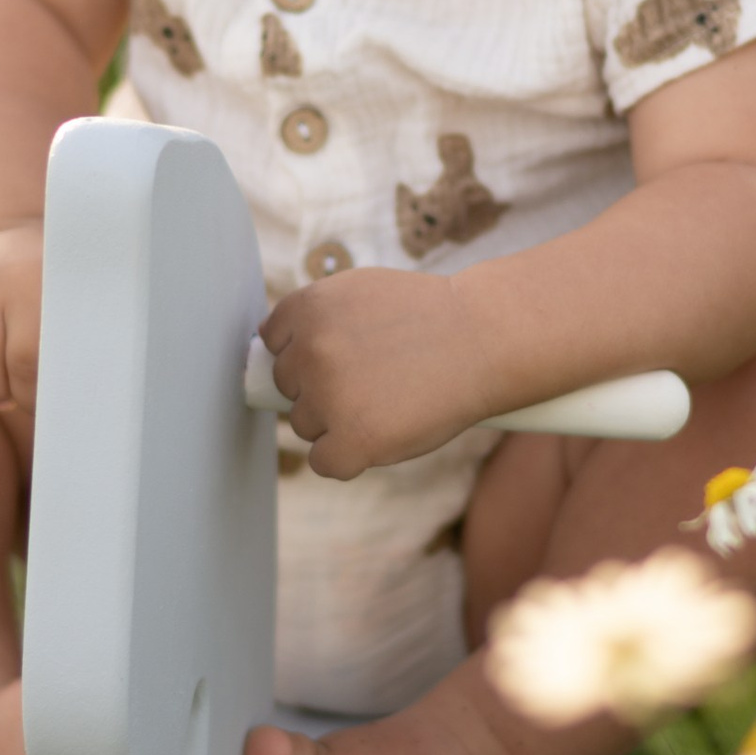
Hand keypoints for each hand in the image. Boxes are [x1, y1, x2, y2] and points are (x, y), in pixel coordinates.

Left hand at [258, 268, 496, 478]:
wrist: (483, 339)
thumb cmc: (429, 317)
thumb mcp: (359, 293)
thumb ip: (316, 318)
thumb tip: (272, 348)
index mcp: (307, 309)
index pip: (274, 343)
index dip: (306, 353)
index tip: (341, 355)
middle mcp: (309, 352)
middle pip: (289, 387)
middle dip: (321, 387)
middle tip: (373, 379)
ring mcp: (328, 398)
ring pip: (305, 425)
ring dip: (337, 422)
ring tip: (386, 402)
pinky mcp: (352, 440)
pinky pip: (323, 462)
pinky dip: (348, 457)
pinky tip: (378, 437)